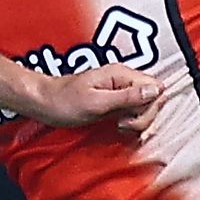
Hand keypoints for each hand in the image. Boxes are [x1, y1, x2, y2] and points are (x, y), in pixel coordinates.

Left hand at [19, 62, 159, 132]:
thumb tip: (156, 90)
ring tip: (117, 125)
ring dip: (136, 121)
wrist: (44, 103)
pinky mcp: (115, 101)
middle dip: (142, 117)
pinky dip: (130, 122)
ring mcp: (120, 90)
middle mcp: (124, 79)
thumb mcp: (96, 102)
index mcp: (122, 74)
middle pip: (153, 98)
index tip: (128, 118)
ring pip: (145, 106)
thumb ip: (127, 97)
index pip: (155, 88)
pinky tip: (118, 126)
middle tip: (120, 124)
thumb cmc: (64, 102)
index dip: (149, 107)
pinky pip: (133, 111)